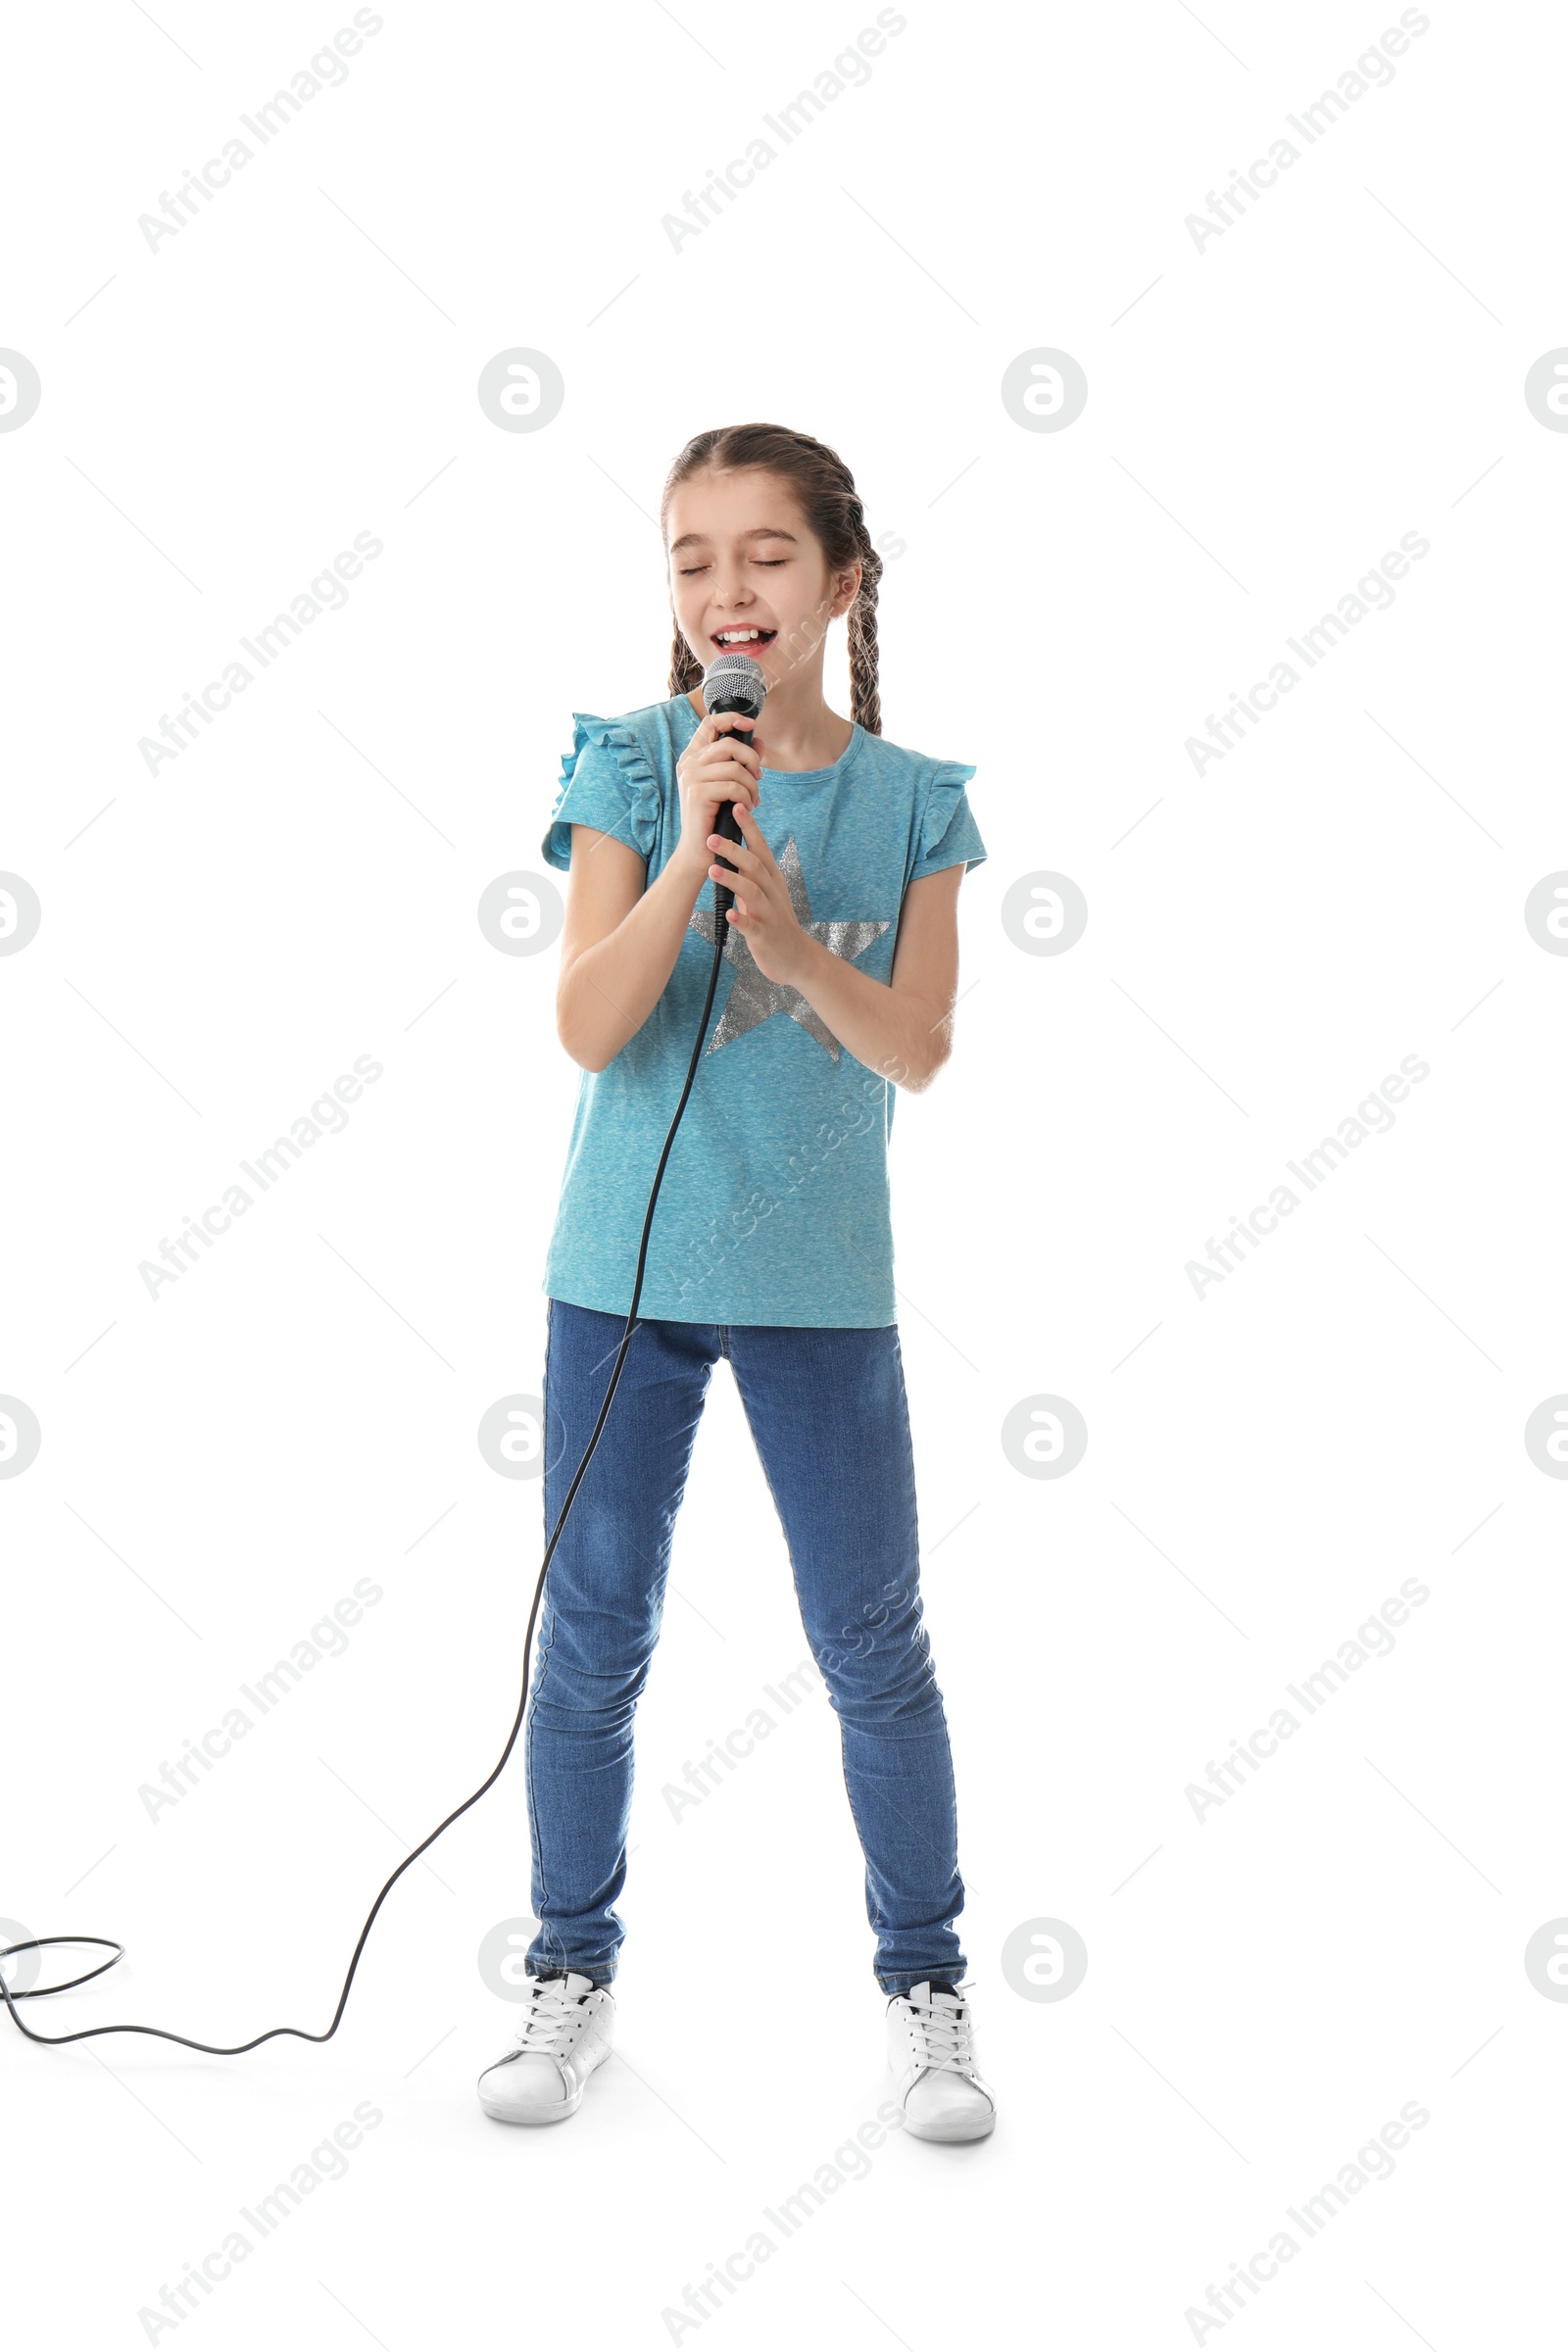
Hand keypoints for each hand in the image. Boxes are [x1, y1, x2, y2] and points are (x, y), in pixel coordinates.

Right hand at [675, 710, 762, 879]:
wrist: (700, 850)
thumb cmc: (715, 818)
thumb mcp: (729, 785)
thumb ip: (742, 762)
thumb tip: (760, 741)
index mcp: (693, 757)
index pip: (709, 723)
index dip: (731, 718)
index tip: (750, 724)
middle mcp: (688, 764)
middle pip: (729, 744)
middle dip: (751, 760)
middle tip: (758, 779)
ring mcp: (690, 777)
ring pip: (735, 767)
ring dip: (751, 785)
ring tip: (754, 800)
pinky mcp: (697, 793)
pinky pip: (733, 786)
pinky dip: (746, 798)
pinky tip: (746, 808)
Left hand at [706, 802, 811, 986]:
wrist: (796, 957)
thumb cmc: (775, 921)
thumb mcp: (765, 890)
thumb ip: (751, 871)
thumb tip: (733, 845)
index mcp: (771, 879)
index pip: (760, 847)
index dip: (749, 827)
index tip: (735, 806)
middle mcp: (772, 892)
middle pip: (755, 865)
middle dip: (733, 849)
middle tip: (711, 837)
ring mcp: (769, 914)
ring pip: (752, 892)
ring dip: (733, 879)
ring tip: (713, 869)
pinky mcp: (765, 935)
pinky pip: (752, 927)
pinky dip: (741, 920)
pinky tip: (730, 914)